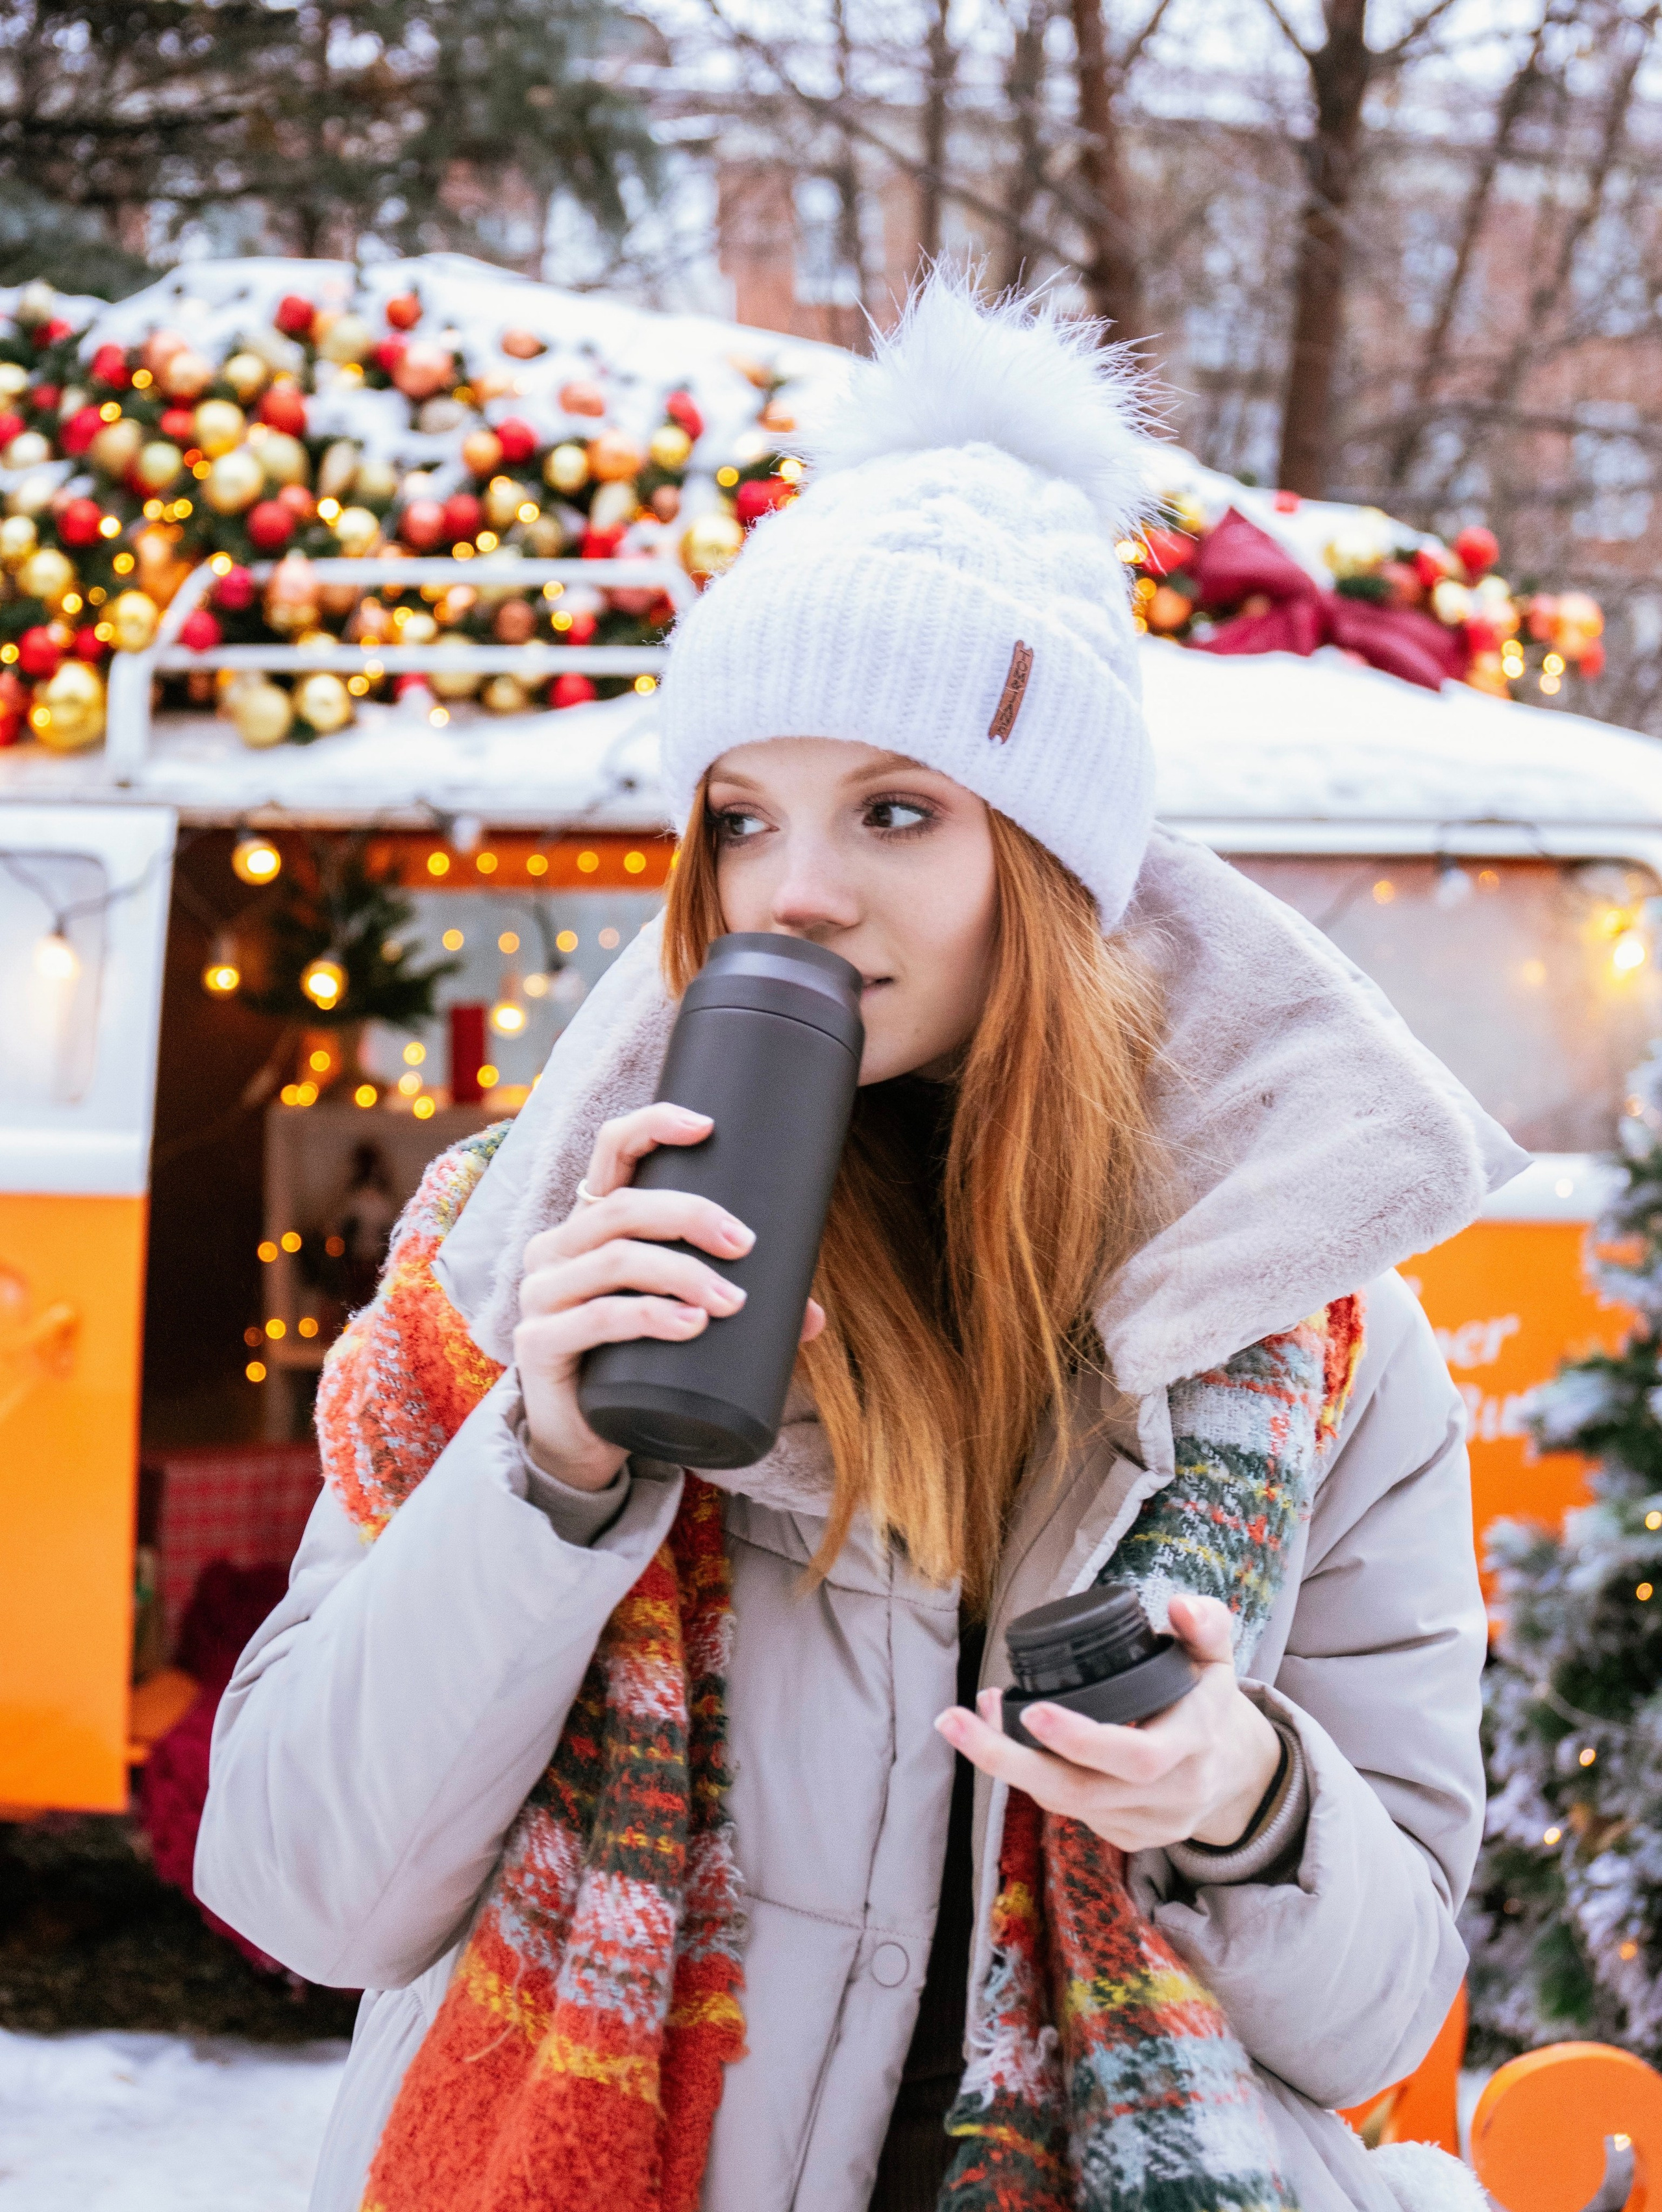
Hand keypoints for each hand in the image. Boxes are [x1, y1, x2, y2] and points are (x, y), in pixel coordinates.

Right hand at [514, 1100, 825, 1491]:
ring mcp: (540, 1295)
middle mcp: (556, 1248)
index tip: (708, 1127)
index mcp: (590, 1224)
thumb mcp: (683, 1321)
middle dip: (690, 1216)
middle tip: (744, 1244)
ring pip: (614, 1259)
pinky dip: (649, 1317)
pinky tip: (689, 1325)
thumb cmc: (636, 1364)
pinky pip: (596, 1318)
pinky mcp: (537, 1344)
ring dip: (682, 1272)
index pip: (611, 1151)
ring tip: (731, 1300)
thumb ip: (739, 1310)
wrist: (584, 1438)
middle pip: (623, 1207)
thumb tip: (812, 1316)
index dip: (654, 1126)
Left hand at [935, 1594, 1280, 1852]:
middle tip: (954, 1721)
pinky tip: (1003, 1741)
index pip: (1138, 1757)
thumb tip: (1179, 1605)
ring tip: (963, 1720)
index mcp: (1195, 1742)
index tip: (1032, 1711)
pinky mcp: (1129, 1839)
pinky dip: (1031, 1780)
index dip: (1082, 1741)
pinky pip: (1070, 1815)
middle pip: (1083, 1792)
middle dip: (1011, 1761)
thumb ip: (1206, 1625)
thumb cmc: (1210, 1701)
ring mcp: (1149, 1823)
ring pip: (1066, 1805)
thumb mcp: (1217, 1658)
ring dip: (1008, 1765)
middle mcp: (1172, 1792)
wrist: (1238, 1773)